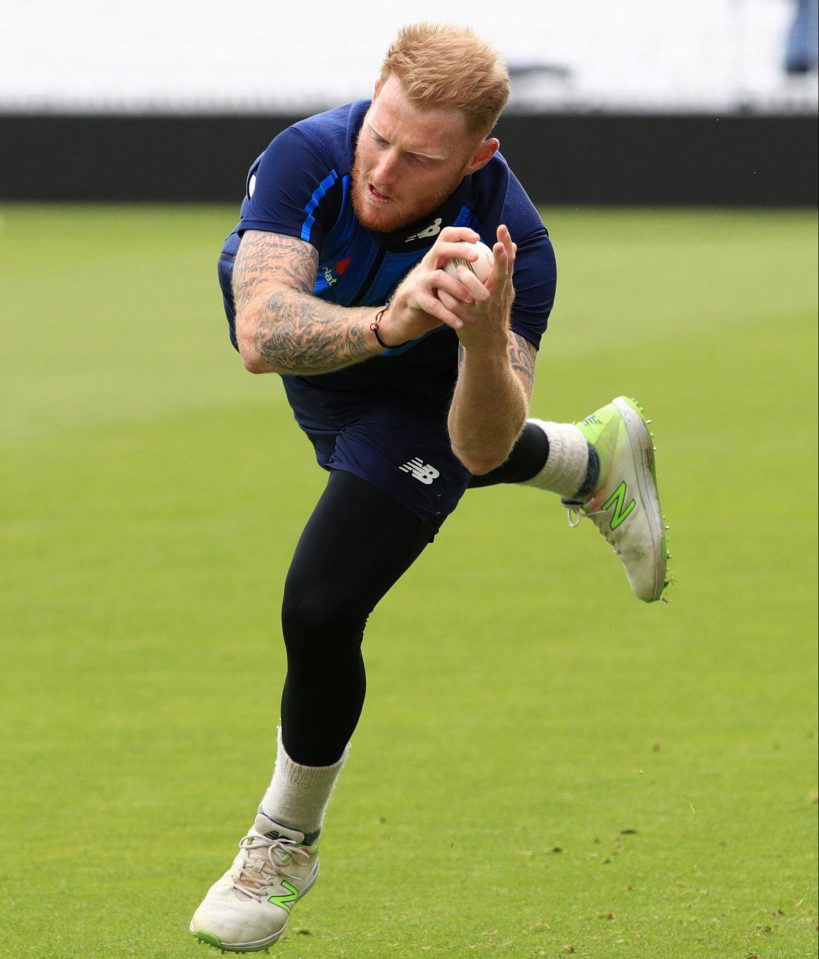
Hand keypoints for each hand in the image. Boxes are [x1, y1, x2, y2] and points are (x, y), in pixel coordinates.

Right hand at [375, 226, 493, 345]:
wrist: (403, 320)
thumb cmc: (431, 302)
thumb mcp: (446, 286)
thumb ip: (461, 277)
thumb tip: (490, 270)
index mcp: (435, 260)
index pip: (446, 237)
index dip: (461, 233)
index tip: (478, 238)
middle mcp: (426, 266)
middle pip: (441, 248)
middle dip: (459, 250)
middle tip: (476, 256)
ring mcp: (418, 281)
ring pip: (437, 277)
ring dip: (457, 287)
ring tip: (471, 299)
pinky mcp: (412, 297)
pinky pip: (432, 305)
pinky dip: (447, 314)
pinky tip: (459, 323)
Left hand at [439, 224, 516, 353]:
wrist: (487, 343)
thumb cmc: (494, 311)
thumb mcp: (504, 292)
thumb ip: (506, 270)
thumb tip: (513, 246)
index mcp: (504, 288)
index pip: (509, 264)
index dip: (506, 246)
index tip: (502, 228)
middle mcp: (497, 298)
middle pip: (501, 278)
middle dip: (499, 261)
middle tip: (493, 245)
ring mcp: (483, 311)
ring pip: (478, 294)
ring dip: (469, 281)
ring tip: (459, 269)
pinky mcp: (467, 322)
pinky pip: (455, 306)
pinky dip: (447, 297)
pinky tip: (439, 287)